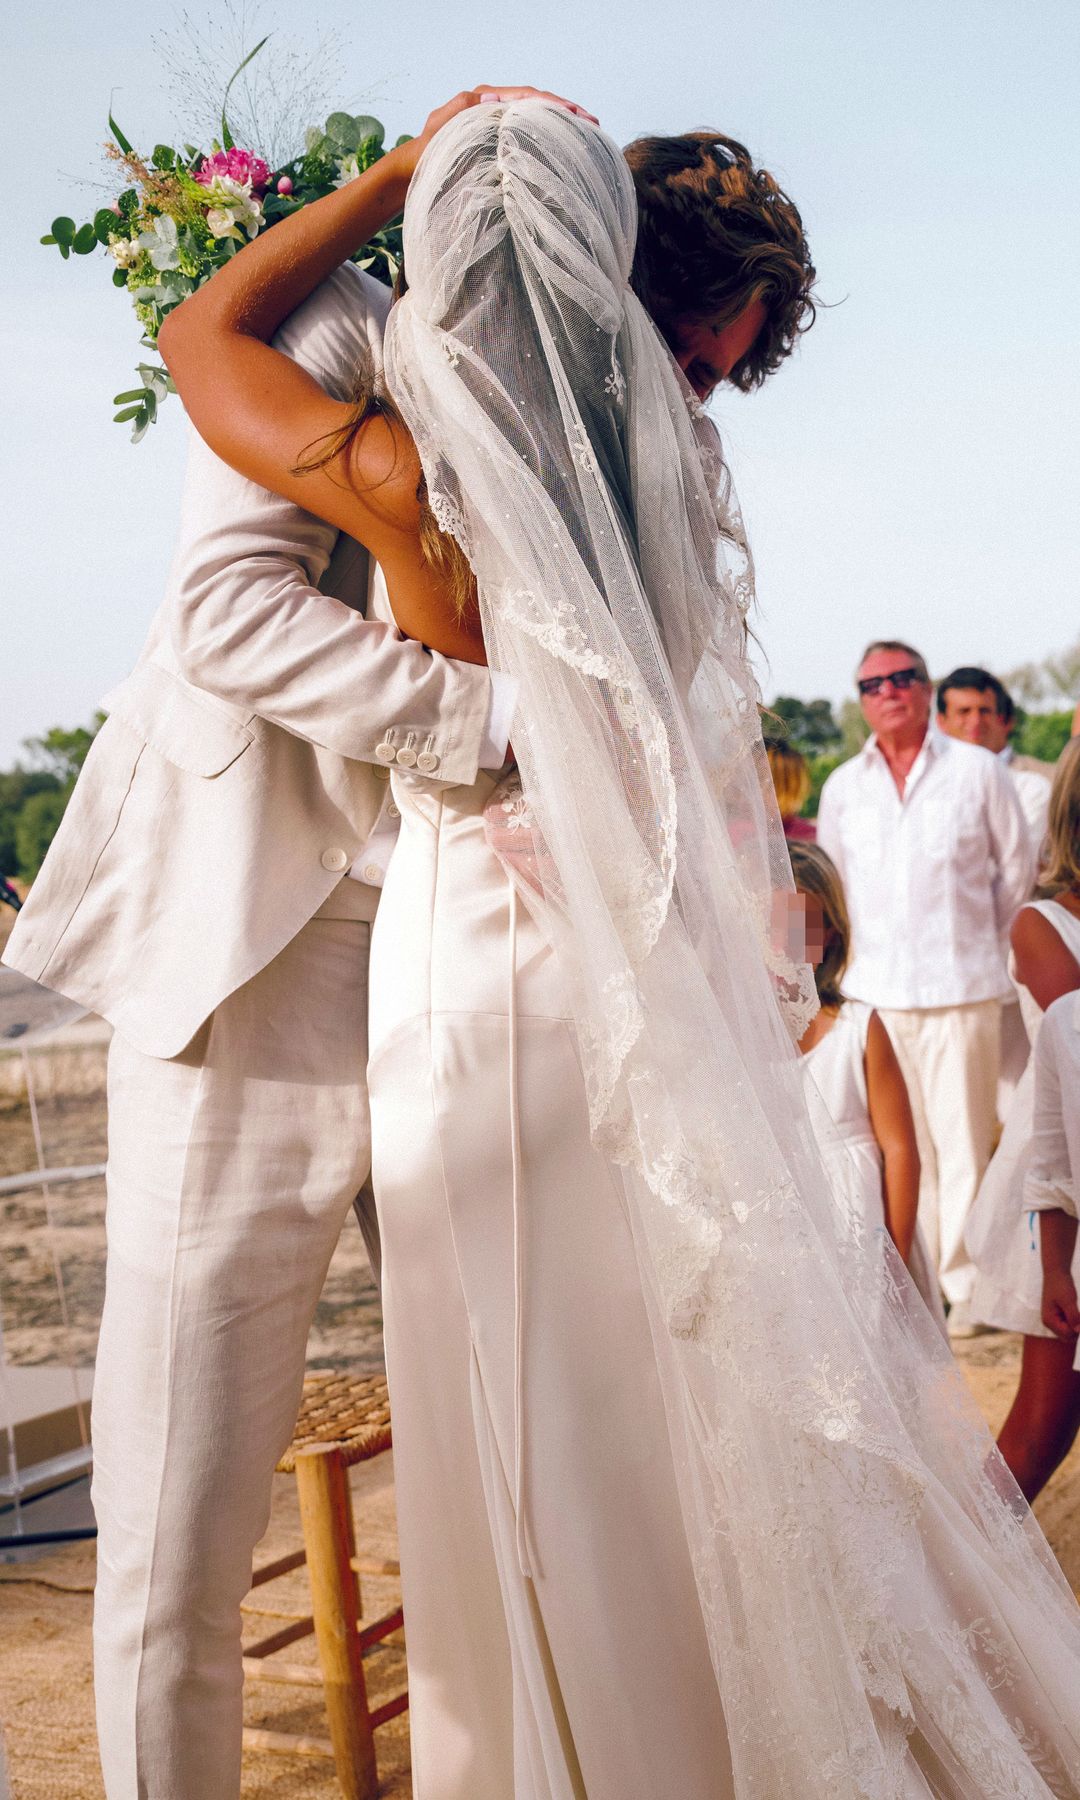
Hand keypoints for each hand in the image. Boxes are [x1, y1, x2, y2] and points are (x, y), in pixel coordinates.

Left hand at [391, 85, 598, 183]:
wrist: (408, 174)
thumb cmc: (423, 156)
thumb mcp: (440, 132)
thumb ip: (463, 112)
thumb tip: (496, 101)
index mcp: (480, 101)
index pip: (524, 96)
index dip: (552, 103)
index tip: (575, 112)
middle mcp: (490, 107)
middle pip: (534, 103)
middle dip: (564, 110)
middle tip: (592, 120)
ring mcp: (493, 123)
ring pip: (532, 117)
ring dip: (559, 122)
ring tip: (587, 129)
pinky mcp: (493, 140)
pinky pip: (523, 133)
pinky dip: (544, 136)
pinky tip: (561, 145)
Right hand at [1041, 1268, 1079, 1338]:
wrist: (1056, 1272)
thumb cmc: (1061, 1285)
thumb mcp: (1069, 1301)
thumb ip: (1073, 1317)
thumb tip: (1078, 1331)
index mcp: (1049, 1320)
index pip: (1068, 1334)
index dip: (1078, 1328)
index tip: (1079, 1314)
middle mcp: (1049, 1323)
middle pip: (1068, 1337)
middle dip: (1077, 1329)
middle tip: (1078, 1313)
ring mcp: (1053, 1320)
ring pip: (1070, 1332)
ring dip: (1077, 1325)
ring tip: (1076, 1310)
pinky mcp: (1058, 1316)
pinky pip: (1069, 1326)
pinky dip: (1075, 1321)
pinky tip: (1075, 1310)